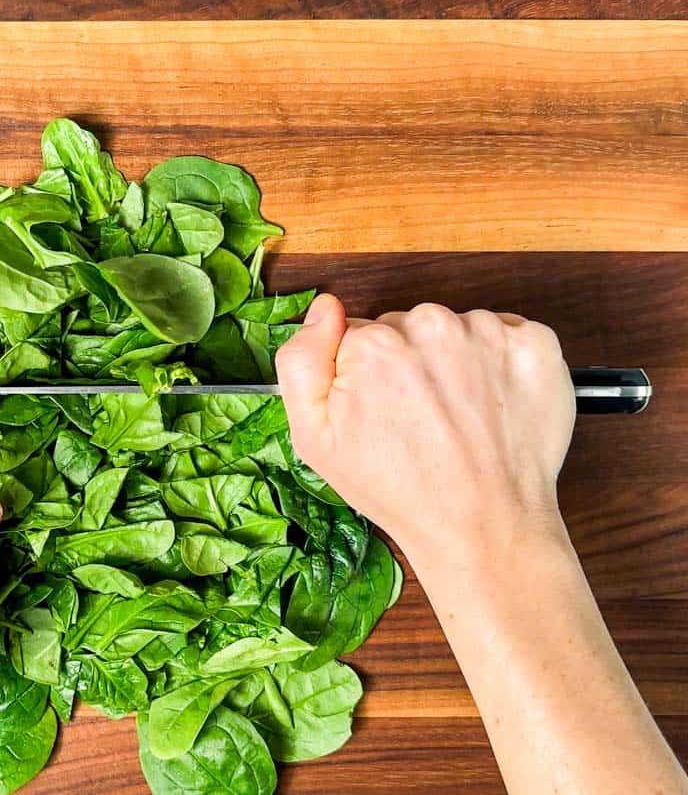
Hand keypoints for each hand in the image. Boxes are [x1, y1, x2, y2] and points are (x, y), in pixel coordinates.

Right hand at [276, 295, 574, 568]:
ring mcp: (490, 334)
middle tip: (416, 419)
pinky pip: (506, 334)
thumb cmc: (397, 489)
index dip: (362, 374)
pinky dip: (500, 361)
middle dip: (408, 362)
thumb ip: (300, 361)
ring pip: (455, 330)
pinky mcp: (535, 345)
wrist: (483, 527)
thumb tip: (324, 309)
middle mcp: (433, 327)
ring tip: (456, 417)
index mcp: (375, 344)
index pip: (359, 334)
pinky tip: (490, 404)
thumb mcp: (314, 439)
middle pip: (407, 327)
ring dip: (454, 362)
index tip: (377, 409)